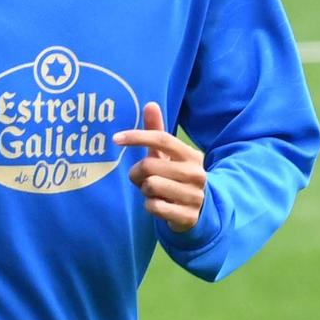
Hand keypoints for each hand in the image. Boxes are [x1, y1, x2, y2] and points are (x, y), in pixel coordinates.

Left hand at [113, 101, 205, 232]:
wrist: (202, 209)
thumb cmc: (178, 176)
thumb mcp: (169, 155)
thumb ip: (158, 131)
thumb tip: (150, 104)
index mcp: (191, 155)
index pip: (162, 139)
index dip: (137, 136)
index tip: (116, 138)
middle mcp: (195, 173)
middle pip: (149, 165)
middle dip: (137, 173)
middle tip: (142, 178)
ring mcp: (193, 195)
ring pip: (150, 186)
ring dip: (144, 190)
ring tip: (154, 191)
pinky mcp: (187, 216)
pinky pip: (153, 206)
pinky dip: (150, 206)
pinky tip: (159, 204)